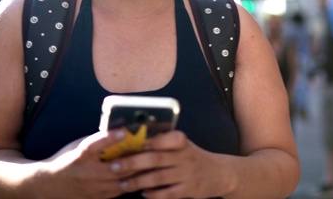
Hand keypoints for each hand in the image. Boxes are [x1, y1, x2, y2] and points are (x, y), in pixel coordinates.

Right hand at [38, 129, 143, 197]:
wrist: (49, 186)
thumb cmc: (66, 160)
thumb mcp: (77, 146)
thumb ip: (97, 140)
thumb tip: (120, 126)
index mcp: (79, 157)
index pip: (93, 146)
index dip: (108, 138)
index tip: (123, 131)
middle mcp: (87, 173)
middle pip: (116, 167)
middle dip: (137, 158)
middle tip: (153, 148)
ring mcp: (94, 189)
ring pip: (123, 182)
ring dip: (140, 172)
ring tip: (155, 162)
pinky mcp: (99, 198)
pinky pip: (122, 191)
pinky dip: (134, 183)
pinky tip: (146, 175)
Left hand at [113, 131, 230, 197]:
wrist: (219, 173)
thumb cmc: (192, 157)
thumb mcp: (182, 145)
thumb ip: (162, 143)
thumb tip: (132, 141)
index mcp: (181, 141)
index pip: (162, 139)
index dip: (144, 142)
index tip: (125, 144)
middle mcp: (185, 156)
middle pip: (155, 159)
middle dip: (132, 163)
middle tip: (113, 166)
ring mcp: (187, 174)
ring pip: (158, 178)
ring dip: (137, 181)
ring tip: (122, 183)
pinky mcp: (188, 190)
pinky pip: (167, 194)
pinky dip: (153, 194)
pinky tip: (143, 193)